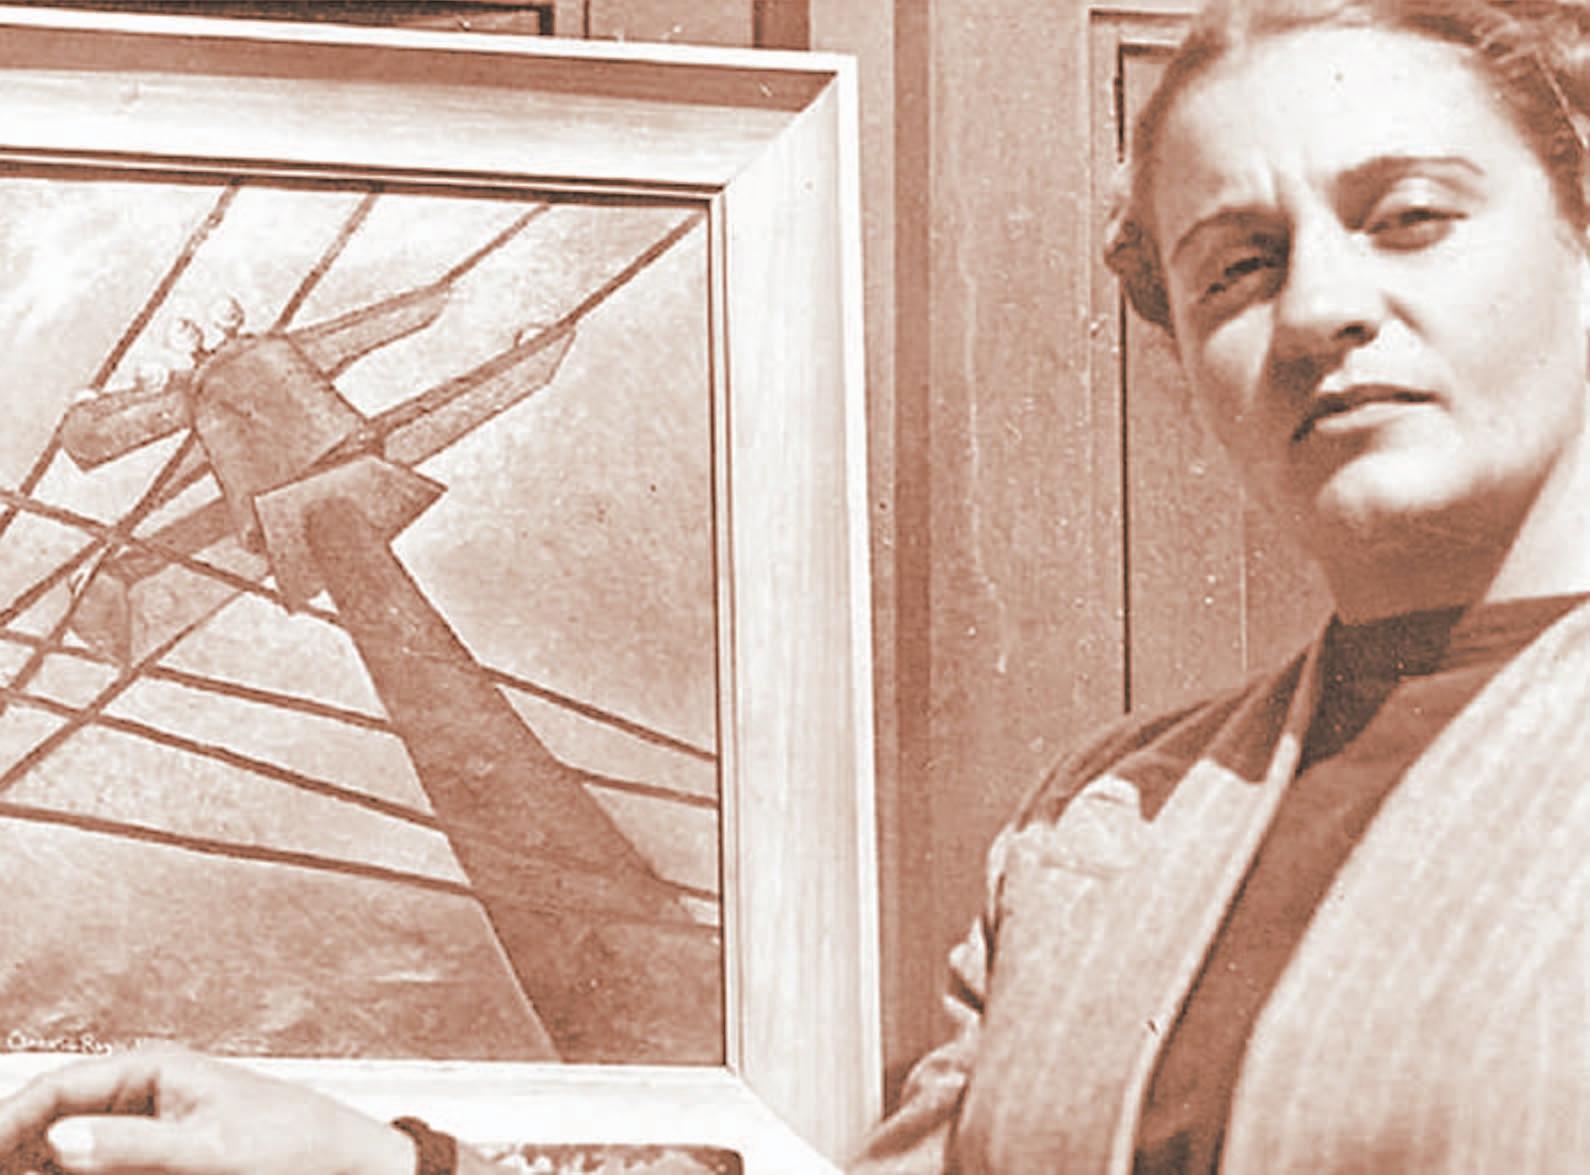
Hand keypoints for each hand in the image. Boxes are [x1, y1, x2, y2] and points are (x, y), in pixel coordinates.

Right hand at [0, 1047, 416, 1174]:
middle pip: (56, 1120)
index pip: (55, 1090)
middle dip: (19, 1150)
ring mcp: (152, 1127)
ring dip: (44, 1164)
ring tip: (20, 1173)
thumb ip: (135, 1146)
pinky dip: (82, 1172)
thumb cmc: (296, 1142)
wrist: (349, 1163)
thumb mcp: (209, 1149)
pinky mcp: (164, 1157)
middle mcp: (146, 1094)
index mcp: (154, 1070)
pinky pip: (106, 1164)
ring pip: (76, 1149)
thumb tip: (59, 1140)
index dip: (5, 1122)